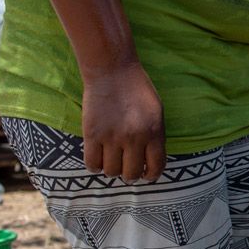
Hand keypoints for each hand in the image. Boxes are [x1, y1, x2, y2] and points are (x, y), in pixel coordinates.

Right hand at [81, 62, 165, 181]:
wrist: (112, 72)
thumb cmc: (138, 91)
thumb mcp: (157, 113)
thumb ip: (156, 136)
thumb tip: (151, 161)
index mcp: (154, 132)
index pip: (156, 167)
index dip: (151, 175)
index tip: (146, 174)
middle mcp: (134, 138)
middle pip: (131, 174)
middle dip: (131, 174)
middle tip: (127, 167)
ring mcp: (111, 137)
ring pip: (111, 172)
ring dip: (112, 169)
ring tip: (112, 159)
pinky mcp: (92, 134)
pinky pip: (92, 163)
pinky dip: (95, 165)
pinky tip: (99, 158)